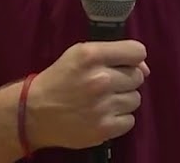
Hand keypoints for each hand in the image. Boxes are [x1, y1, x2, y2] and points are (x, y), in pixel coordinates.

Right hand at [25, 40, 150, 150]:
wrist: (33, 113)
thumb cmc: (59, 79)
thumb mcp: (80, 54)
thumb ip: (113, 53)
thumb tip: (145, 67)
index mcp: (92, 56)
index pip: (138, 51)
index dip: (134, 58)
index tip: (124, 64)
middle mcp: (100, 79)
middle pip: (138, 76)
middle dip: (126, 80)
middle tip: (107, 85)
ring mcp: (102, 106)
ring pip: (136, 99)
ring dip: (123, 100)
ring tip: (104, 101)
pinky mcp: (103, 128)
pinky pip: (130, 120)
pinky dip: (120, 119)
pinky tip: (103, 115)